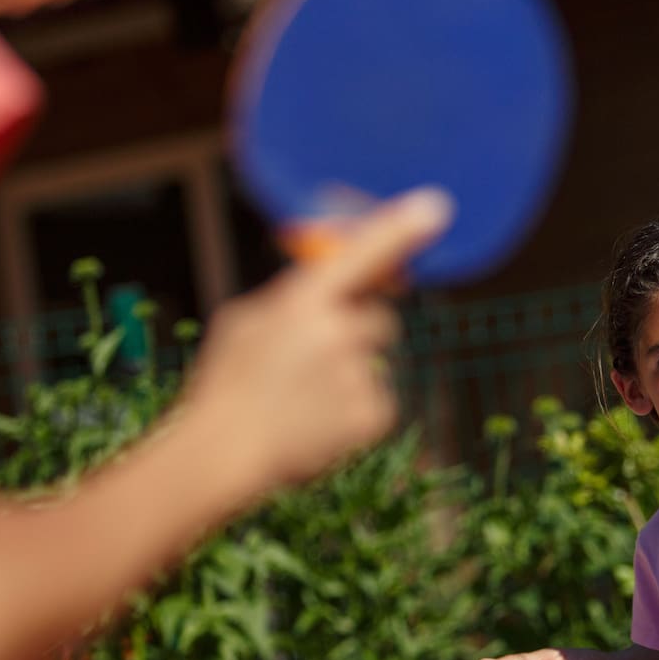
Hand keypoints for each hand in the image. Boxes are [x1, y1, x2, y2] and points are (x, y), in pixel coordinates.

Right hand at [180, 189, 450, 499]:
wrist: (223, 453)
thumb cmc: (227, 384)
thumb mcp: (246, 321)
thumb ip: (292, 298)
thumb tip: (323, 288)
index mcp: (304, 300)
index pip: (363, 254)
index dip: (400, 228)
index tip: (435, 206)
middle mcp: (339, 332)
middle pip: (378, 320)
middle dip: (356, 335)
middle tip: (313, 362)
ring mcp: (359, 375)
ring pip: (373, 364)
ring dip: (349, 376)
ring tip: (302, 400)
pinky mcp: (374, 414)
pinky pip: (377, 400)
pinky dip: (353, 412)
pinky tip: (317, 424)